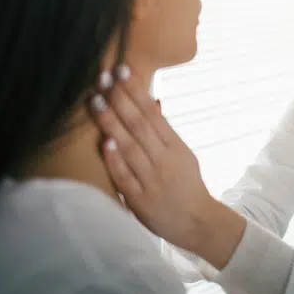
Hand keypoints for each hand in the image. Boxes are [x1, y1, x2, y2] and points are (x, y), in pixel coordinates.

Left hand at [90, 65, 210, 248]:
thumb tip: (152, 102)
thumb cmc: (187, 186)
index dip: (137, 92)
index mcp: (176, 148)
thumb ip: (166, 132)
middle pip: (140, 126)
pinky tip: (104, 143)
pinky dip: (116, 160)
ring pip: (131, 147)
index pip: (153, 114)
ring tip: (96, 102)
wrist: (197, 222)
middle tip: (103, 78)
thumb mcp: (183, 155)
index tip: (122, 71)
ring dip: (113, 123)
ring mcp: (153, 180)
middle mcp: (165, 161)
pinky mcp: (142, 201)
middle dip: (121, 100)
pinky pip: (126, 178)